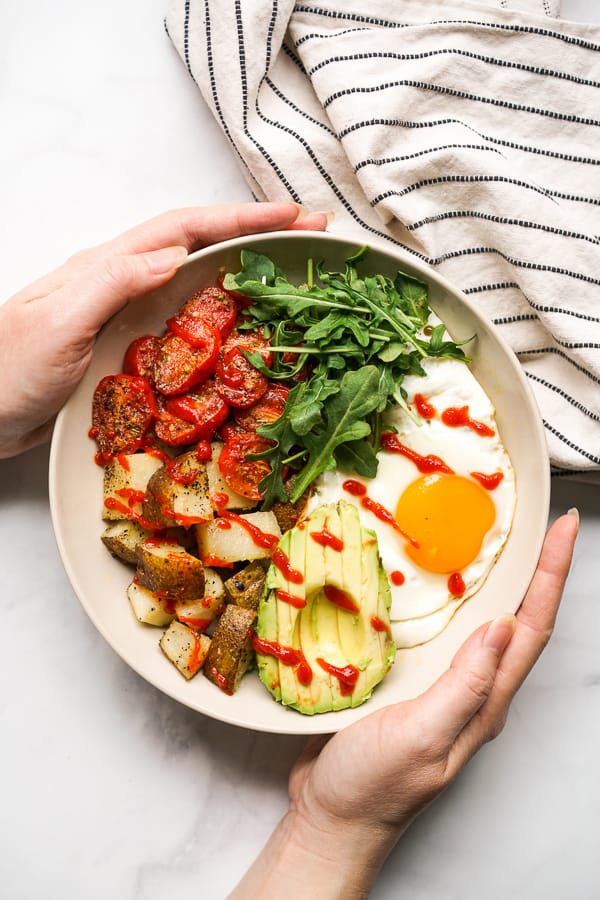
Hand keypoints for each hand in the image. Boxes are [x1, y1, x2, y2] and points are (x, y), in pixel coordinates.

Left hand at [0, 202, 327, 458]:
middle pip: (199, 247)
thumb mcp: (58, 321)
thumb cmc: (8, 369)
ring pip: (196, 283)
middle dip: (255, 236)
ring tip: (291, 277)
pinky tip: (241, 333)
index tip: (289, 213)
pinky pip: (186, 326)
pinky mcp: (127, 350)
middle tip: (309, 236)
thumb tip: (174, 256)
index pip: (183, 229)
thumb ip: (111, 283)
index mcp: (107, 267)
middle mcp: (122, 284)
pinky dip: (221, 320)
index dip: (238, 218)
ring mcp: (126, 316)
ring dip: (245, 274)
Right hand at [231, 510, 577, 898]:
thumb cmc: (373, 788)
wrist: (330, 817)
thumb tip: (502, 627)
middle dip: (533, 568)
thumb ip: (464, 686)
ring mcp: (441, 685)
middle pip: (515, 618)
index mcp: (484, 702)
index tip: (564, 529)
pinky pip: (438, 630)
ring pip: (476, 620)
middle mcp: (471, 689)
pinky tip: (426, 578)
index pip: (531, 629)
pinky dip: (442, 597)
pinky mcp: (410, 681)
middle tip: (535, 522)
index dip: (552, 575)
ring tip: (492, 536)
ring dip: (491, 577)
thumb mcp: (421, 737)